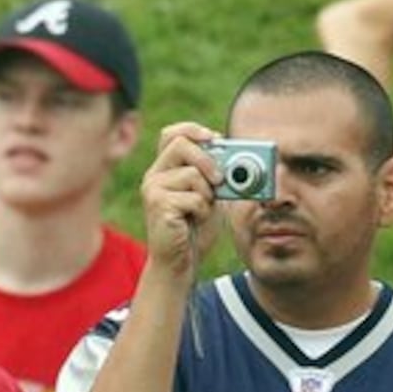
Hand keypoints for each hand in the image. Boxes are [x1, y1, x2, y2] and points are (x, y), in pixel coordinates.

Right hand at [140, 121, 224, 277]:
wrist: (181, 262)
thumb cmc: (195, 229)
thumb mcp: (210, 197)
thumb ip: (216, 177)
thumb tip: (238, 159)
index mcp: (165, 169)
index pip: (172, 134)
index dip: (194, 130)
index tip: (216, 138)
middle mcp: (155, 175)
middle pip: (181, 145)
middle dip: (208, 160)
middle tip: (220, 180)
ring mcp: (153, 189)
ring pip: (192, 174)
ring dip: (208, 195)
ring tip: (201, 211)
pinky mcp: (159, 205)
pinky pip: (194, 198)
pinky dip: (203, 211)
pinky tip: (193, 221)